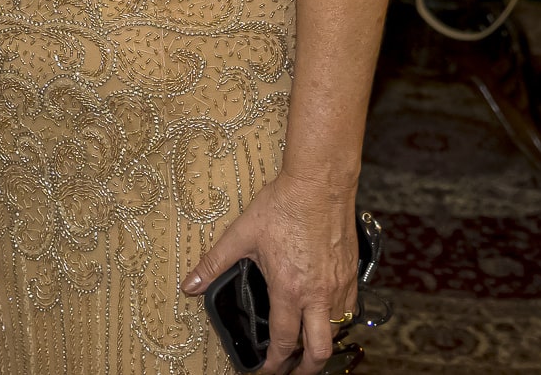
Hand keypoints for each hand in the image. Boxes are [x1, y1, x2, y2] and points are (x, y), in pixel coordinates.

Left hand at [182, 173, 357, 374]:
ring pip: (337, 332)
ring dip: (321, 344)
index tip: (265, 372)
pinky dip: (336, 321)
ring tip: (306, 346)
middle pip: (320, 351)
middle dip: (306, 370)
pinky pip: (349, 310)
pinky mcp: (351, 274)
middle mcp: (318, 294)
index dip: (274, 364)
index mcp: (290, 290)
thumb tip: (189, 284)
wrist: (320, 184)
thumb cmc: (283, 205)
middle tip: (291, 372)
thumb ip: (213, 263)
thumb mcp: (241, 234)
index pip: (284, 341)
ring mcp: (339, 286)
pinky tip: (324, 316)